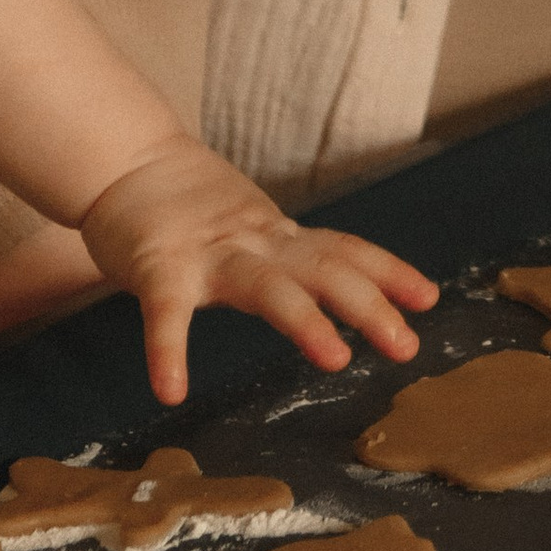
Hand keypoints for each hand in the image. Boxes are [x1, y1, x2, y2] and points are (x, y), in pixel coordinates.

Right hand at [78, 136, 437, 405]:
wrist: (123, 161)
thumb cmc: (187, 210)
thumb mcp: (251, 231)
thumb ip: (290, 258)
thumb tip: (346, 290)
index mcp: (276, 239)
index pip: (342, 250)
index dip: (387, 272)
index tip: (428, 299)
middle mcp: (253, 243)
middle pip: (321, 270)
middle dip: (368, 304)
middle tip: (405, 345)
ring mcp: (206, 256)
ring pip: (264, 287)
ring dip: (303, 320)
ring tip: (335, 357)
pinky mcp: (157, 268)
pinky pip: (165, 314)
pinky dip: (167, 351)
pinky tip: (170, 389)